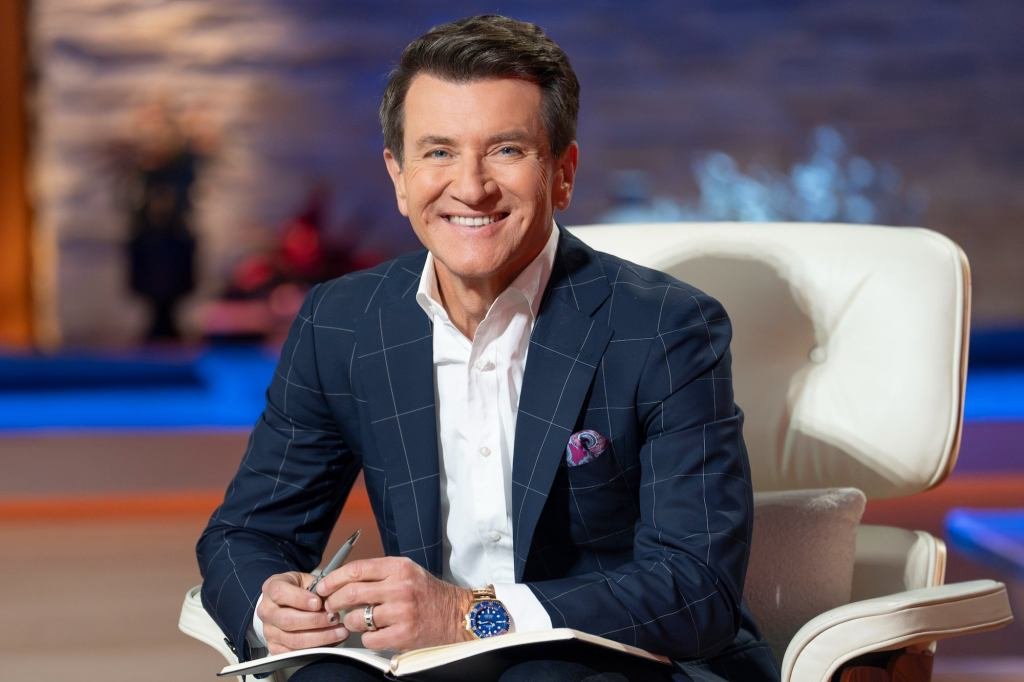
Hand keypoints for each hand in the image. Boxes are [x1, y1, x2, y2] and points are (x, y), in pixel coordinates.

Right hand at [258, 571, 349, 654]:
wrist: (285, 604)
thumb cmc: (298, 590)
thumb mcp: (306, 580)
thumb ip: (317, 588)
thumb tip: (333, 599)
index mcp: (271, 588)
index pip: (280, 593)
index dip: (300, 599)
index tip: (318, 602)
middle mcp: (267, 611)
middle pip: (287, 620)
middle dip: (315, 621)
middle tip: (334, 618)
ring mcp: (269, 631)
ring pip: (293, 640)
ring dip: (320, 637)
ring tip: (339, 632)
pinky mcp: (275, 648)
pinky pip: (294, 653)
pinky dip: (315, 650)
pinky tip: (330, 642)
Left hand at [317, 557, 472, 650]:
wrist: (455, 614)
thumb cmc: (426, 593)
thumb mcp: (406, 572)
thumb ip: (377, 573)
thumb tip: (341, 580)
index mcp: (398, 567)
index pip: (356, 569)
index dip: (333, 579)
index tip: (323, 587)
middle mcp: (399, 587)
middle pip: (351, 593)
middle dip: (333, 602)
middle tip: (331, 607)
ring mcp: (401, 612)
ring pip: (357, 619)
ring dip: (351, 622)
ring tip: (358, 621)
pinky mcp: (403, 634)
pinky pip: (369, 639)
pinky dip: (367, 638)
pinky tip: (376, 633)